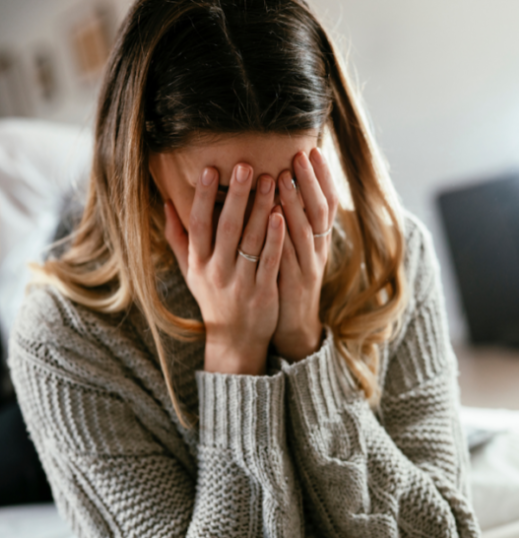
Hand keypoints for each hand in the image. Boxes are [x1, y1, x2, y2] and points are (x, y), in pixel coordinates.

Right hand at [164, 163, 284, 375]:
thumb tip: (166, 203)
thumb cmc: (212, 298)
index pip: (197, 224)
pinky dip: (275, 237)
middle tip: (245, 165)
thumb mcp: (190, 271)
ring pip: (251, 240)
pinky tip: (282, 214)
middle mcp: (216, 271)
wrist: (234, 339)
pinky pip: (270, 261)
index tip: (208, 169)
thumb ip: (178, 238)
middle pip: (226, 228)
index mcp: (198, 262)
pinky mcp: (263, 292)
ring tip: (270, 179)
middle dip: (235, 195)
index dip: (201, 197)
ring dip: (260, 209)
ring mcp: (240, 282)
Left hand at [273, 148, 338, 360]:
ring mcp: (308, 267)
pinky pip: (288, 256)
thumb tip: (282, 188)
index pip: (327, 202)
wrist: (293, 325)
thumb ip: (292, 221)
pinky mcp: (293, 283)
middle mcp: (318, 250)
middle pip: (320, 210)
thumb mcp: (294, 248)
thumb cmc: (288, 280)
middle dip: (310, 181)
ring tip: (284, 178)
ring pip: (305, 230)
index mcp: (319, 240)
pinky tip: (273, 217)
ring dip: (295, 203)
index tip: (313, 151)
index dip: (322, 177)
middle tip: (300, 155)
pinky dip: (282, 235)